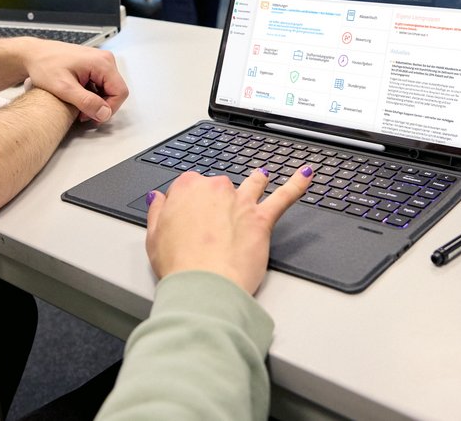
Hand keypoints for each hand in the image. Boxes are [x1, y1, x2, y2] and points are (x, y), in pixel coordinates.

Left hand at [17, 39, 128, 122]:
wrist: (33, 55)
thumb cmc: (44, 65)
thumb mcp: (64, 88)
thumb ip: (86, 101)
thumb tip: (104, 113)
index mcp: (102, 62)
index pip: (120, 92)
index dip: (109, 109)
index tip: (93, 117)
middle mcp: (105, 59)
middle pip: (116, 91)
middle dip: (101, 106)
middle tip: (83, 114)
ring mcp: (100, 61)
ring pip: (109, 90)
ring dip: (96, 102)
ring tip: (78, 106)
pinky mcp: (94, 65)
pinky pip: (102, 85)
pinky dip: (92, 95)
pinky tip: (78, 97)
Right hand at [144, 165, 313, 295]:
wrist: (204, 285)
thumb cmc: (178, 265)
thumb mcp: (153, 237)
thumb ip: (157, 212)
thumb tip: (158, 198)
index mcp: (186, 189)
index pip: (189, 185)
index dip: (189, 202)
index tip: (188, 216)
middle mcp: (215, 189)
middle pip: (219, 186)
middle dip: (218, 200)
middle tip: (213, 226)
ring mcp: (241, 201)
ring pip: (251, 185)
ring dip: (257, 181)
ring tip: (262, 177)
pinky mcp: (261, 218)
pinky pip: (284, 197)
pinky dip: (297, 184)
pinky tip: (307, 175)